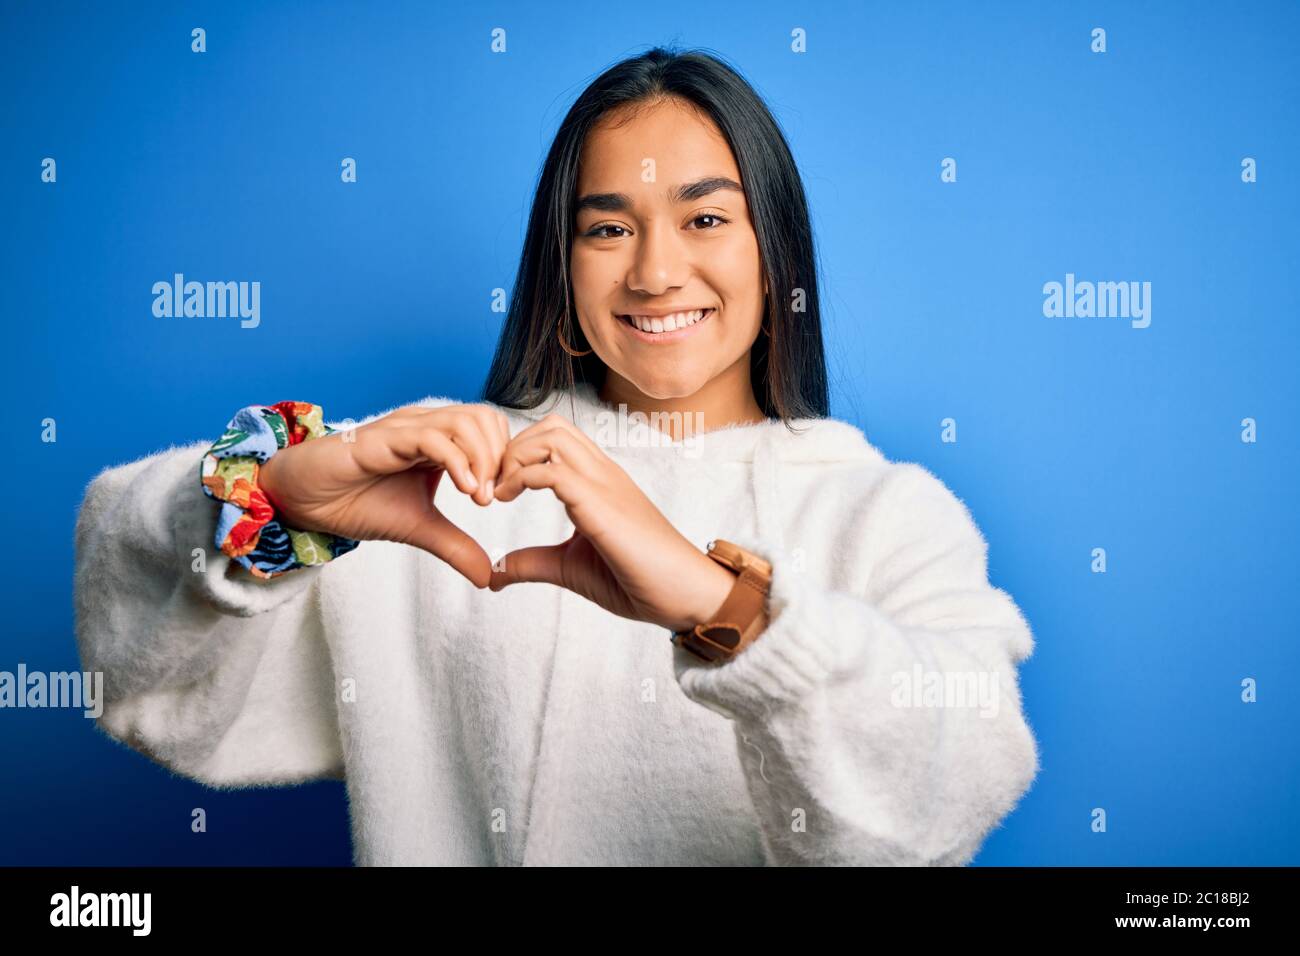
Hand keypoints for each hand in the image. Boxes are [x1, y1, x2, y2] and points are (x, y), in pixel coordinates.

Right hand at [256, 403, 509, 587]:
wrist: (305, 501)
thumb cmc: (357, 502)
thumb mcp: (418, 528)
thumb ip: (455, 546)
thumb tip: (488, 576)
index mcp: (440, 440)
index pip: (491, 428)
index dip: (506, 459)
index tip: (505, 497)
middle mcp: (427, 426)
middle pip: (485, 418)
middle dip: (501, 457)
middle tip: (495, 497)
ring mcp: (407, 428)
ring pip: (465, 421)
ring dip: (483, 459)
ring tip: (479, 497)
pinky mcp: (385, 438)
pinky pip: (432, 437)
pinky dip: (458, 462)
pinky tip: (464, 490)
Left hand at [487, 413, 737, 631]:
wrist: (682, 595)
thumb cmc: (637, 580)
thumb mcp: (569, 569)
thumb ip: (533, 563)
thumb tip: (495, 572)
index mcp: (598, 482)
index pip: (555, 438)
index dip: (518, 454)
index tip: (497, 490)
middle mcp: (602, 473)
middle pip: (550, 426)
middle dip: (512, 448)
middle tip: (494, 487)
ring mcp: (603, 483)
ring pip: (551, 435)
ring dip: (514, 457)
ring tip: (499, 492)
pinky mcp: (600, 504)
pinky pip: (553, 470)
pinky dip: (520, 477)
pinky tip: (506, 500)